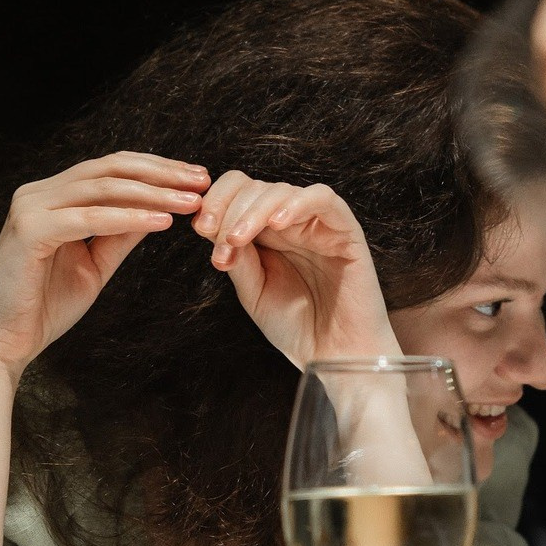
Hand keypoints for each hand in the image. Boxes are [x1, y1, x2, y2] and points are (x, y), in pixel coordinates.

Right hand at [0, 153, 207, 376]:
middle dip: (162, 174)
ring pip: (103, 188)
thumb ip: (121, 234)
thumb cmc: (44, 306)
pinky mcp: (29, 230)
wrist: (3, 343)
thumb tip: (160, 210)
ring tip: (191, 203)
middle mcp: (38, 193)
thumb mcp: (95, 263)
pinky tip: (161, 223)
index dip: (157, 169)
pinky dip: (128, 219)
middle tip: (203, 181)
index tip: (198, 178)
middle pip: (111, 169)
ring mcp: (31, 208)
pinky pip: (88, 219)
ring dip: (153, 194)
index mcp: (53, 196)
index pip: (112, 168)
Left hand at [192, 172, 401, 367]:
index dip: (216, 201)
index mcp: (268, 236)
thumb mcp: (253, 292)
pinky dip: (297, 203)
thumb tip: (211, 226)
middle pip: (255, 188)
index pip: (239, 194)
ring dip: (253, 210)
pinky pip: (323, 199)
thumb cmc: (297, 328)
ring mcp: (318, 226)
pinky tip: (277, 223)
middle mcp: (292, 225)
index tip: (200, 228)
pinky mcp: (346, 231)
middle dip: (229, 209)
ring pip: (282, 191)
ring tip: (238, 239)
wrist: (334, 357)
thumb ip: (238, 259)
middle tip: (221, 241)